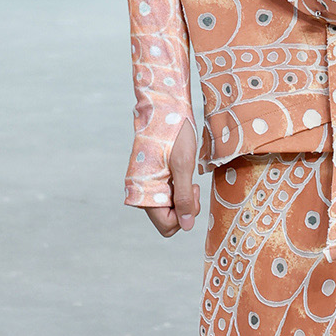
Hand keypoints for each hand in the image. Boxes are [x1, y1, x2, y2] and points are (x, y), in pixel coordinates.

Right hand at [143, 117, 200, 236]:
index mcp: (145, 192)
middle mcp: (143, 193)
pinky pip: (168, 197)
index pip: (167, 226)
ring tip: (187, 178)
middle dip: (185, 209)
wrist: (165, 109)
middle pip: (169, 221)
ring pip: (169, 210)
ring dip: (183, 199)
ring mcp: (148, 187)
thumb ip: (184, 197)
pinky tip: (182, 175)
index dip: (184, 216)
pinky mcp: (154, 180)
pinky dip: (179, 191)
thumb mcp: (183, 164)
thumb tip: (186, 226)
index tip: (190, 191)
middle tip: (191, 185)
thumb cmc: (174, 132)